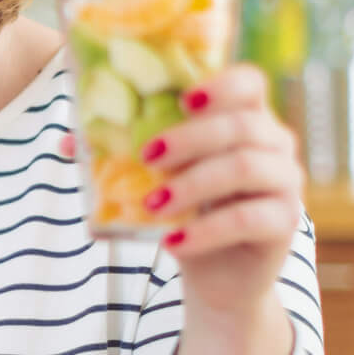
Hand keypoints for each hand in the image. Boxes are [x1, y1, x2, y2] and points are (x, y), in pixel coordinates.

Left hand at [140, 64, 303, 319]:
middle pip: (241, 124)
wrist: (216, 272)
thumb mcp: (155, 178)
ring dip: (192, 183)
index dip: (220, 85)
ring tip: (152, 203)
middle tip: (146, 156)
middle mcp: (274, 143)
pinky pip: (248, 219)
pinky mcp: (284, 222)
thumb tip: (67, 142)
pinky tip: (172, 243)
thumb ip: (118, 155)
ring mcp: (286, 181)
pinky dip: (205, 231)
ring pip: (245, 167)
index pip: (249, 82)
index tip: (182, 99)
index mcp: (246, 117)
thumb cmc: (186, 210)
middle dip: (189, 138)